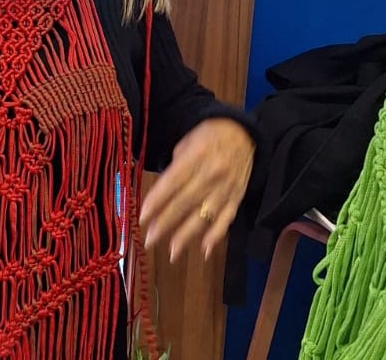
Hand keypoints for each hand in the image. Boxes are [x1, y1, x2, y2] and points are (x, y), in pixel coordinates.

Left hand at [139, 117, 253, 261]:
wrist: (243, 132)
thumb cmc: (208, 135)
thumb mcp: (187, 142)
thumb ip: (175, 167)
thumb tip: (161, 193)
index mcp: (196, 157)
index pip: (172, 183)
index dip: (157, 200)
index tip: (143, 216)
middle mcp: (211, 175)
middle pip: (185, 203)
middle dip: (165, 222)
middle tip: (149, 238)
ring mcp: (226, 189)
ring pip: (204, 216)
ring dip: (187, 235)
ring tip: (171, 252)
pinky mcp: (237, 197)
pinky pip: (226, 219)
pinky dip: (216, 236)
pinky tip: (205, 250)